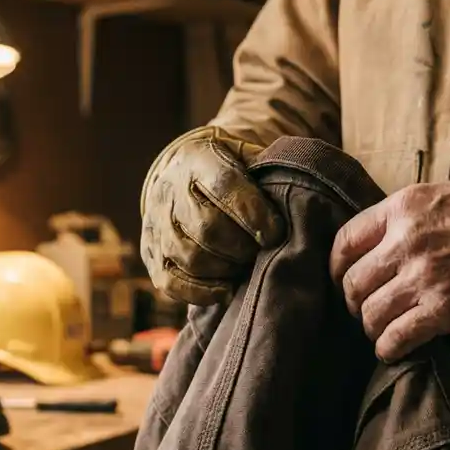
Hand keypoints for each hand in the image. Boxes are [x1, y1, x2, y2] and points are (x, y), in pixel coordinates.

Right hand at [140, 126, 285, 304]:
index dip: (252, 214)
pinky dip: (201, 292)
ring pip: (190, 258)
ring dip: (225, 269)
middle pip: (206, 228)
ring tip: (244, 266)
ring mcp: (155, 225)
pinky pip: (171, 282)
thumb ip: (269, 172)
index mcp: (197, 160)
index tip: (276, 233)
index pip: (223, 186)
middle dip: (242, 247)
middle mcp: (169, 191)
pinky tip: (226, 289)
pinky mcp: (151, 254)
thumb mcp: (247, 157)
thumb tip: (299, 197)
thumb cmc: (228, 170)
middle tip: (261, 252)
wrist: (180, 173)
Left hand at [330, 180, 449, 361]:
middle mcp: (406, 241)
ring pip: (369, 313)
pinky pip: (396, 337)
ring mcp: (424, 276)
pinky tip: (394, 348)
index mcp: (403, 208)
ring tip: (384, 329)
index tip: (343, 280)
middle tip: (367, 310)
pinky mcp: (444, 309)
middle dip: (354, 303)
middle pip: (352, 283)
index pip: (345, 242)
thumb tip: (375, 248)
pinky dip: (388, 348)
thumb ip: (405, 219)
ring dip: (372, 327)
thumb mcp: (442, 197)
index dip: (337, 268)